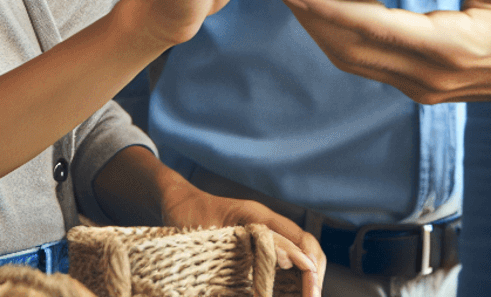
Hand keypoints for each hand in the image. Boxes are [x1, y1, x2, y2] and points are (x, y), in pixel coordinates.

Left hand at [160, 177, 325, 296]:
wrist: (176, 203)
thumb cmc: (189, 215)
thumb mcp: (213, 232)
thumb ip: (245, 243)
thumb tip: (284, 259)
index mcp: (259, 216)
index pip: (300, 239)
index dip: (310, 266)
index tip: (312, 292)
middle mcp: (266, 224)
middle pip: (305, 247)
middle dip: (314, 276)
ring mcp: (261, 234)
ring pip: (296, 256)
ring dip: (305, 279)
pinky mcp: (252, 247)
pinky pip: (280, 263)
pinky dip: (290, 281)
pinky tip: (287, 295)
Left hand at [261, 0, 490, 133]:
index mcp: (448, 47)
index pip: (366, 29)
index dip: (319, 7)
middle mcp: (430, 76)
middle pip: (348, 50)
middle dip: (305, 16)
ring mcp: (429, 86)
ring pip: (357, 62)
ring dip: (320, 29)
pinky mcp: (431, 84)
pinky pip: (374, 64)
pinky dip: (345, 37)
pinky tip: (336, 10)